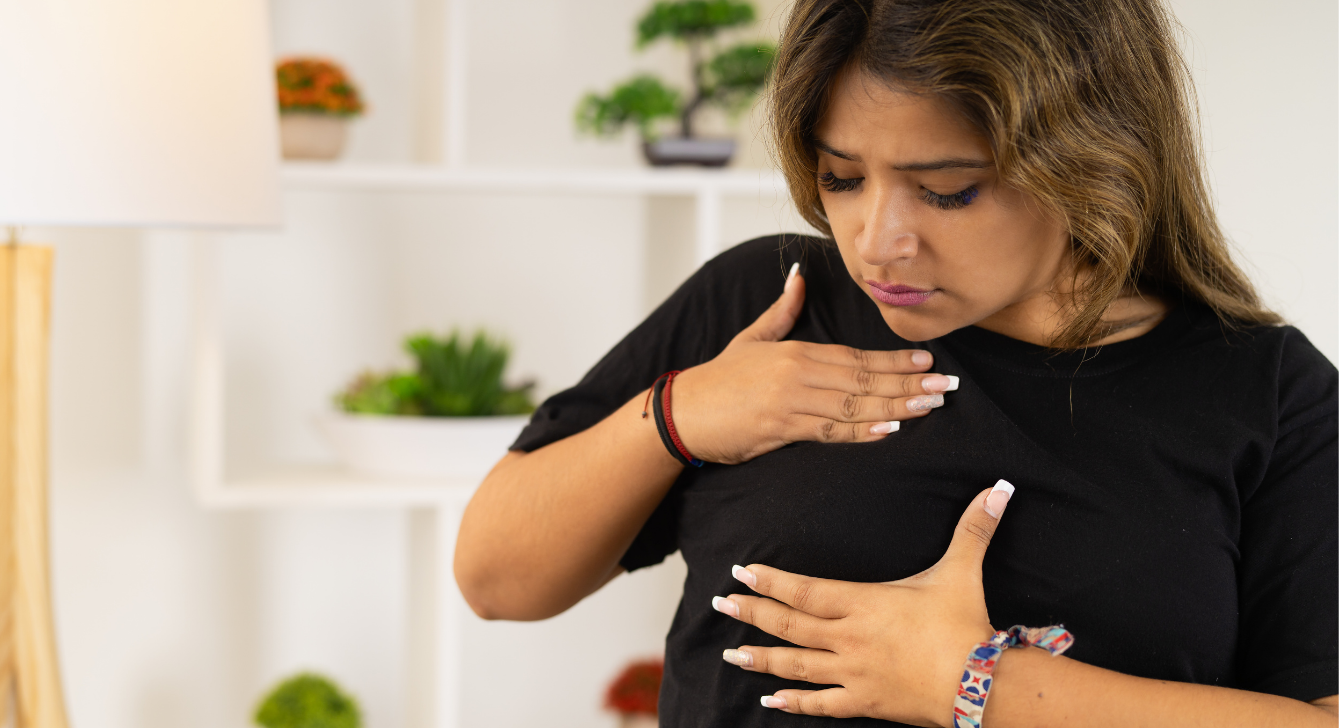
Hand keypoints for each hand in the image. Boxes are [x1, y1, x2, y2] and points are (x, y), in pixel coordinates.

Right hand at [670, 266, 958, 464]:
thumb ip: (782, 311)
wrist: (682, 412)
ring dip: (895, 406)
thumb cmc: (718, 380)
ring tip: (928, 407)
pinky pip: (828, 430)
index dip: (894, 359)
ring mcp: (790, 401)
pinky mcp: (780, 427)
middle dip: (907, 383)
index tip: (927, 361)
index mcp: (795, 351)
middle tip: (945, 387)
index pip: (856, 354)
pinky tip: (888, 429)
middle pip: (862, 377)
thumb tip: (800, 277)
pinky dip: (860, 430)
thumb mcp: (751, 338)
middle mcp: (797, 373)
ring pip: (853, 403)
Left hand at [710, 482, 1014, 725]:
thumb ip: (973, 529)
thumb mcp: (962, 571)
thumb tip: (998, 488)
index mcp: (863, 603)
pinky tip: (771, 701)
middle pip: (789, 625)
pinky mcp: (865, 701)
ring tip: (732, 654)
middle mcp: (849, 638)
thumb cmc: (965, 626)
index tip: (741, 572)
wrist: (979, 684)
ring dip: (761, 659)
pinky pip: (821, 704)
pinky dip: (794, 702)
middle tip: (721, 604)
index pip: (804, 590)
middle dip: (752, 613)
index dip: (770, 581)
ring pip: (796, 665)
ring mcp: (853, 672)